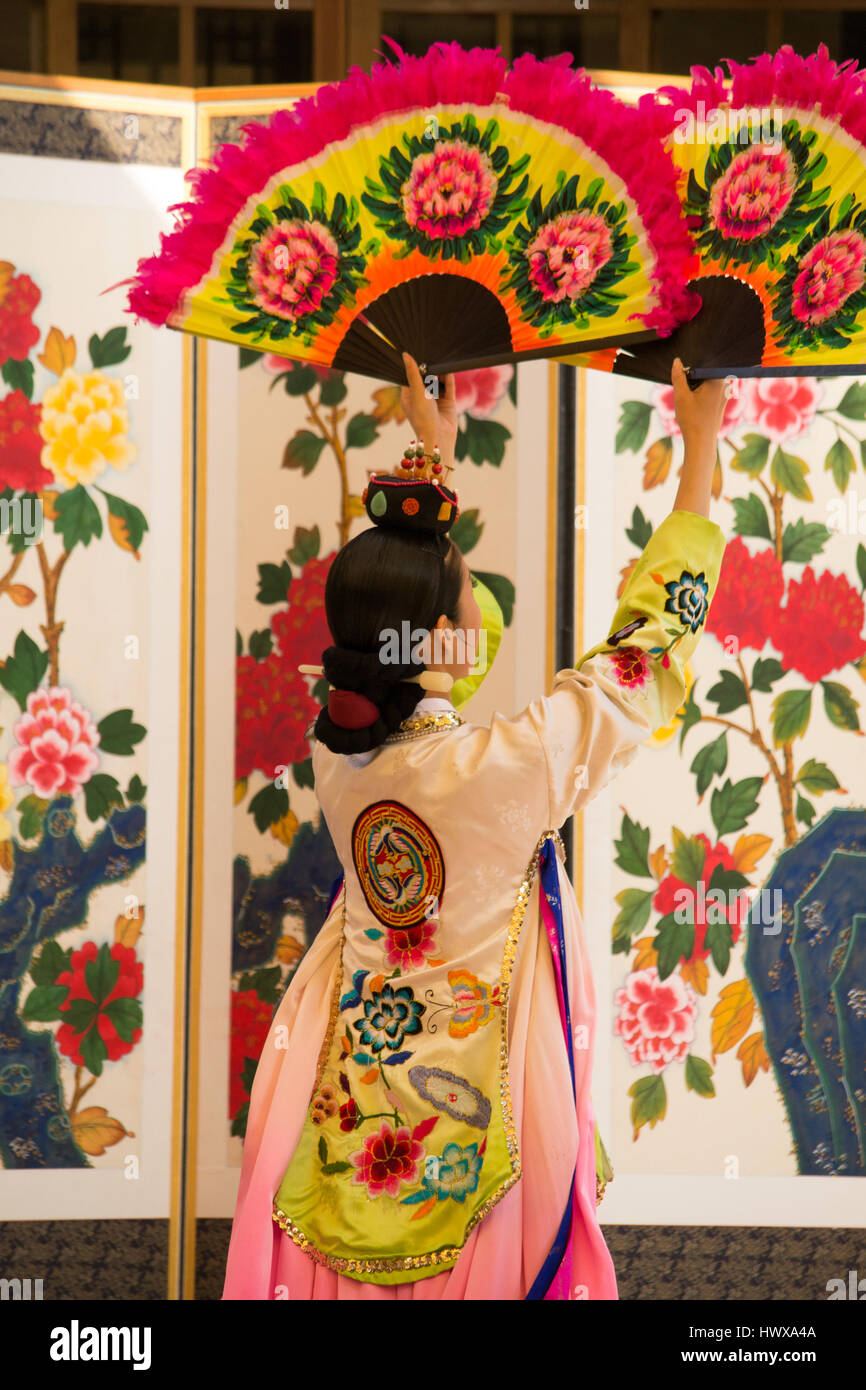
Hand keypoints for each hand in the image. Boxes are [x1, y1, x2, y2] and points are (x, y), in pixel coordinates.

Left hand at [400, 352, 457, 466]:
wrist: (439, 437)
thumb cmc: (422, 418)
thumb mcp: (416, 392)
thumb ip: (413, 373)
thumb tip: (405, 355)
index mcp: (409, 397)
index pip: (410, 378)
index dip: (413, 367)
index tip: (416, 353)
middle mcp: (422, 398)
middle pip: (425, 379)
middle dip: (428, 369)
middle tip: (430, 352)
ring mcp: (435, 401)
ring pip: (438, 382)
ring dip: (439, 373)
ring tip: (440, 358)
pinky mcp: (448, 403)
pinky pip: (449, 387)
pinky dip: (449, 378)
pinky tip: (449, 367)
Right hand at [671, 357, 726, 452]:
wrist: (701, 443)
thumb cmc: (692, 420)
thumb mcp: (681, 396)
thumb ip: (678, 377)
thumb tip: (677, 361)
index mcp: (717, 380)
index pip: (703, 364)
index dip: (690, 369)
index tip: (683, 378)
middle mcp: (725, 385)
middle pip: (705, 373)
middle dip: (693, 379)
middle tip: (685, 392)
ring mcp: (725, 394)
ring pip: (707, 383)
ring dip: (696, 388)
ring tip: (690, 401)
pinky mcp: (722, 402)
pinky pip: (710, 392)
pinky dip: (700, 395)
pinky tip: (695, 406)